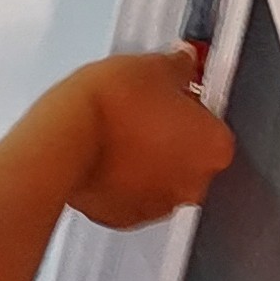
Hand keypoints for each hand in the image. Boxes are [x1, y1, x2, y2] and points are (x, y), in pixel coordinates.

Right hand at [58, 50, 236, 228]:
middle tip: (146, 111)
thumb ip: (181, 67)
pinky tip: (107, 153)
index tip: (176, 94)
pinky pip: (132, 194)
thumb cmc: (110, 106)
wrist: (65, 138)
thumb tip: (185, 64)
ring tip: (121, 131)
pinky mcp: (125, 217)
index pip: (214, 123)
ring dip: (149, 158)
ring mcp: (159, 206)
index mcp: (214, 147)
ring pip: (162, 178)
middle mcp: (193, 184)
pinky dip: (124, 178)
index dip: (193, 105)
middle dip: (174, 136)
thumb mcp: (154, 66)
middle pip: (192, 156)